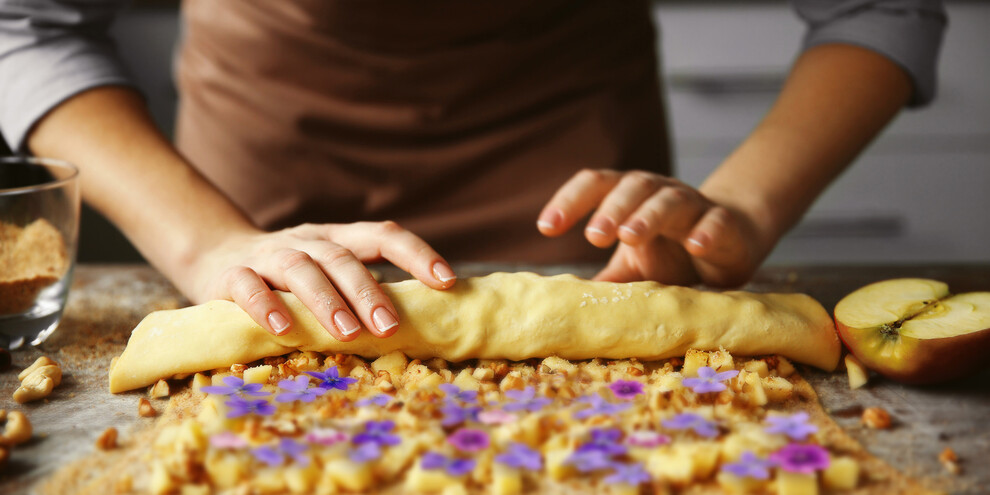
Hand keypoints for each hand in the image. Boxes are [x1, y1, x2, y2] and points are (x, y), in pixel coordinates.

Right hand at [178, 221, 456, 339]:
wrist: (213, 256)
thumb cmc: (288, 279)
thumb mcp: (327, 275)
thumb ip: (361, 292)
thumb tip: (421, 326)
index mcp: (338, 239)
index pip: (383, 235)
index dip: (417, 254)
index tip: (447, 281)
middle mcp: (308, 241)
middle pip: (342, 258)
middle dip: (369, 292)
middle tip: (390, 327)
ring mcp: (269, 255)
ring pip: (301, 269)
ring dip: (327, 300)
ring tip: (348, 332)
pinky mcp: (231, 275)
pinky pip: (248, 286)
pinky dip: (266, 305)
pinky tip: (284, 328)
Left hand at [537, 169, 766, 286]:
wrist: (729, 242)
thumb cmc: (670, 253)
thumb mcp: (632, 269)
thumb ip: (605, 282)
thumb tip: (564, 308)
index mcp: (629, 197)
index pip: (596, 185)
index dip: (569, 201)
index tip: (546, 227)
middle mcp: (658, 192)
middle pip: (633, 187)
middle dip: (611, 209)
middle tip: (593, 235)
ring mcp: (693, 205)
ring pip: (670, 200)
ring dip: (649, 216)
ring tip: (629, 236)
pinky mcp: (724, 224)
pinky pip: (717, 222)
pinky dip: (706, 231)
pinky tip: (695, 245)